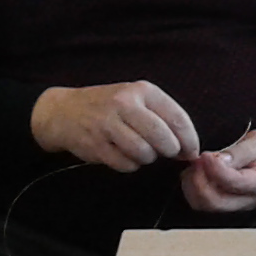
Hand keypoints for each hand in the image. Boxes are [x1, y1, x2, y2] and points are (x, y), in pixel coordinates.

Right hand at [31, 81, 200, 170]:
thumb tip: (189, 147)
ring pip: (145, 153)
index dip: (190, 139)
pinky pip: (126, 164)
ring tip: (140, 150)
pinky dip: (130, 164)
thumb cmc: (109, 107)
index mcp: (142, 90)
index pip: (178, 118)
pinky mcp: (96, 144)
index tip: (191, 151)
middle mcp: (125, 104)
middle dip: (169, 151)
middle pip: (163, 138)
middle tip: (165, 152)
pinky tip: (123, 154)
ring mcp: (108, 124)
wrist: (64, 111)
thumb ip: (163, 117)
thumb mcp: (136, 99)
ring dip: (147, 158)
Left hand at [182, 124, 255, 212]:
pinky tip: (199, 172)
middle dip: (199, 181)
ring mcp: (239, 204)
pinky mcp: (229, 202)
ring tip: (197, 165)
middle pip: (214, 202)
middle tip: (197, 160)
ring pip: (205, 205)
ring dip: (193, 186)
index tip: (205, 154)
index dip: (214, 169)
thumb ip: (240, 152)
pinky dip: (194, 188)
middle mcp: (251, 199)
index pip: (233, 183)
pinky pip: (205, 203)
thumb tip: (216, 160)